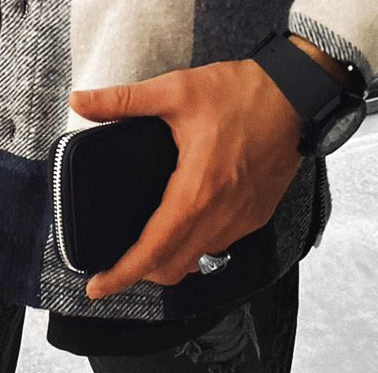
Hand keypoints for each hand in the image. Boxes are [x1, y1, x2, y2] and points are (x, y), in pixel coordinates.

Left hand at [68, 58, 308, 299]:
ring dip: (170, 261)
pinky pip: (221, 245)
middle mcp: (221, 215)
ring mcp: (243, 220)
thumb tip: (81, 101)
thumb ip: (123, 100)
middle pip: (173, 267)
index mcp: (197, 190)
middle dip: (141, 273)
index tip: (97, 287)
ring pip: (198, 260)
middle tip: (117, 262)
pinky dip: (197, 246)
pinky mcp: (257, 214)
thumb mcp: (175, 90)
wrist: (295, 95)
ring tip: (148, 244)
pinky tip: (186, 223)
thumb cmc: (241, 92)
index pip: (154, 250)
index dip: (122, 274)